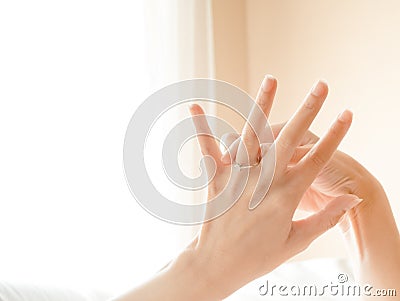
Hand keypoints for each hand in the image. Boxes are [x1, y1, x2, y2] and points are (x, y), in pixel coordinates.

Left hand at [185, 78, 359, 298]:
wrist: (218, 266)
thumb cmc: (259, 257)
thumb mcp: (297, 241)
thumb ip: (325, 218)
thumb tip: (351, 200)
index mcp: (287, 196)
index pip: (317, 159)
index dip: (335, 136)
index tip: (347, 114)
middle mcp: (264, 181)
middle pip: (290, 139)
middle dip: (309, 110)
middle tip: (321, 86)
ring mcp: (238, 177)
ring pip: (253, 134)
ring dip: (263, 104)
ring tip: (272, 79)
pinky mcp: (216, 179)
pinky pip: (207, 150)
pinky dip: (200, 128)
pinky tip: (193, 107)